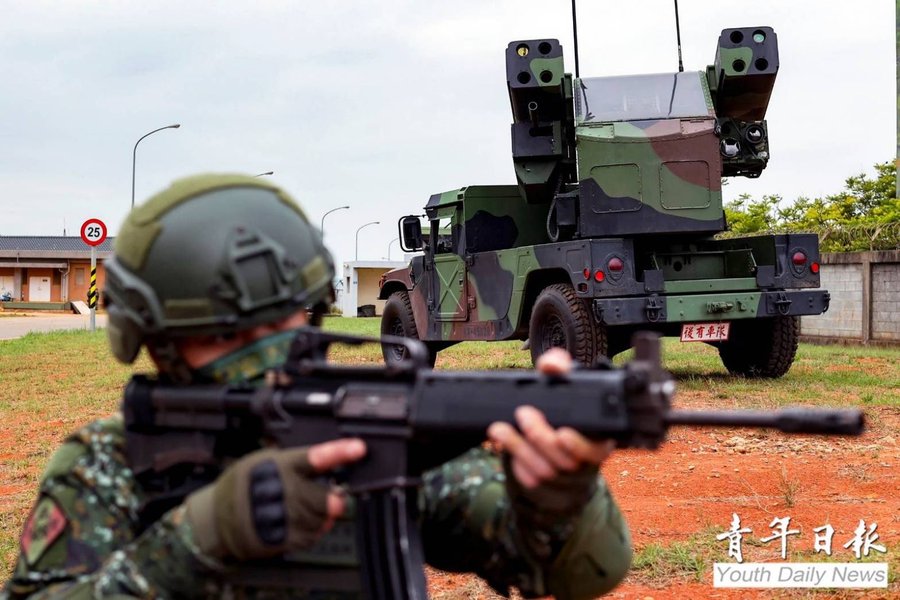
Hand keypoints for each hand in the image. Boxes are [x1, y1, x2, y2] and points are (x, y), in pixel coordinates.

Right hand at [185, 438, 365, 560]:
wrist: (217, 516)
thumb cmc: (245, 483)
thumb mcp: (265, 459)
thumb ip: (296, 460)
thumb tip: (331, 458)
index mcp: (281, 465)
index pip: (315, 457)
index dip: (339, 452)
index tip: (359, 448)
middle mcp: (283, 492)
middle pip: (327, 499)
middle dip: (333, 498)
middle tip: (330, 494)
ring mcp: (282, 518)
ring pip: (323, 519)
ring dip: (323, 515)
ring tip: (305, 507)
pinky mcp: (282, 540)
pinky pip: (313, 536)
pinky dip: (312, 529)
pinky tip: (298, 521)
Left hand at [487, 348, 613, 514]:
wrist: (549, 433)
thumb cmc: (562, 407)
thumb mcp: (565, 385)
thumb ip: (560, 369)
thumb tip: (551, 365)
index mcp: (598, 440)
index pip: (596, 451)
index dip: (579, 446)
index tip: (562, 433)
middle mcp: (583, 462)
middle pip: (565, 461)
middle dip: (541, 437)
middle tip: (523, 413)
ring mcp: (562, 476)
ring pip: (544, 471)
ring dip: (519, 448)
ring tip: (499, 428)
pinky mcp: (542, 483)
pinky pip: (529, 479)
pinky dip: (514, 463)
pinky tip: (502, 444)